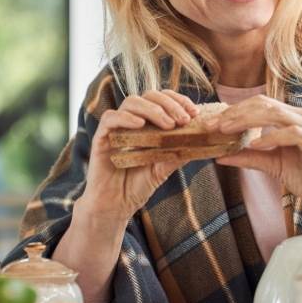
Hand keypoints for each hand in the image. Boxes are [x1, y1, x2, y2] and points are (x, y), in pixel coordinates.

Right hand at [77, 90, 198, 221]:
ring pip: (131, 102)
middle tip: (183, 119)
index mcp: (147, 124)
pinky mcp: (101, 138)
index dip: (179, 101)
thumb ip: (178, 154)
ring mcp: (116, 128)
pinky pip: (110, 118)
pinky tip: (140, 125)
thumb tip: (200, 142)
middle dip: (169, 104)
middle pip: (149, 95)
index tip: (194, 113)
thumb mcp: (164, 169)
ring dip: (152, 110)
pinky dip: (126, 118)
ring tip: (168, 125)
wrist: (116, 206)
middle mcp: (131, 121)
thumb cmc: (138, 186)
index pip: (163, 100)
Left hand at [208, 95, 301, 214]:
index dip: (235, 111)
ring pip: (276, 114)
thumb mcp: (274, 166)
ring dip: (248, 120)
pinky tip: (255, 143)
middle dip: (236, 113)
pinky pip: (292, 133)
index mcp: (294, 118)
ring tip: (226, 130)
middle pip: (265, 104)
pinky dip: (272, 137)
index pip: (260, 104)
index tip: (212, 123)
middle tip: (213, 124)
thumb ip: (250, 157)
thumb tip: (220, 156)